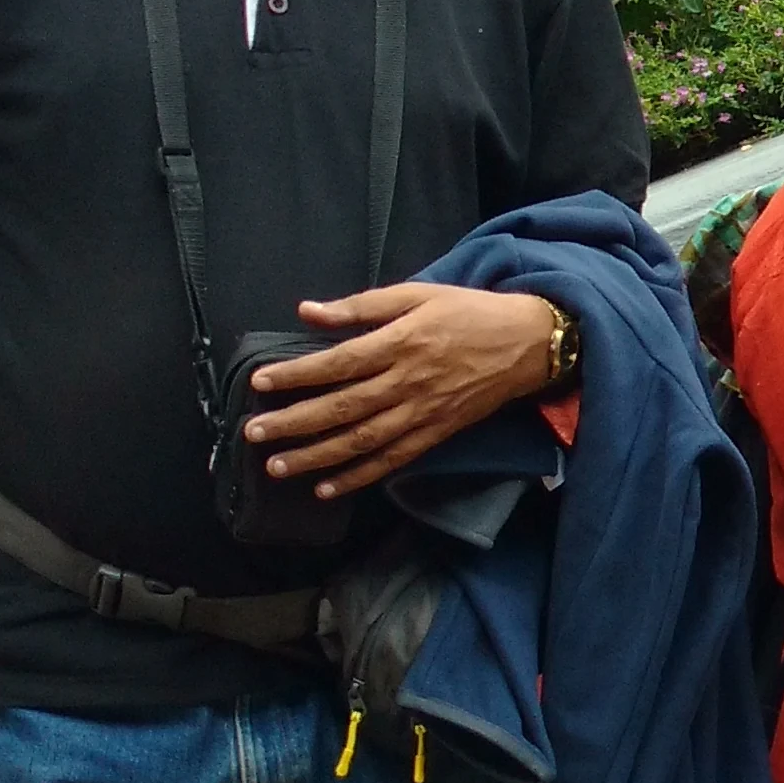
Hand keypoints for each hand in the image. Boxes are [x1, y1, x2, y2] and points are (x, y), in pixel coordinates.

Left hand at [248, 282, 559, 495]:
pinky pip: (392, 460)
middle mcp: (408, 382)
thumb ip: (362, 306)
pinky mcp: (436, 433)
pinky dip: (358, 477)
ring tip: (277, 465)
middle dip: (294, 422)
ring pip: (361, 441)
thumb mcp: (418, 294)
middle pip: (342, 408)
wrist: (529, 343)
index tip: (260, 383)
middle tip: (254, 432)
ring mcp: (422, 413)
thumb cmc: (469, 312)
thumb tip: (310, 311)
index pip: (338, 363)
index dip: (297, 374)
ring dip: (316, 456)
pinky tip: (326, 487)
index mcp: (401, 343)